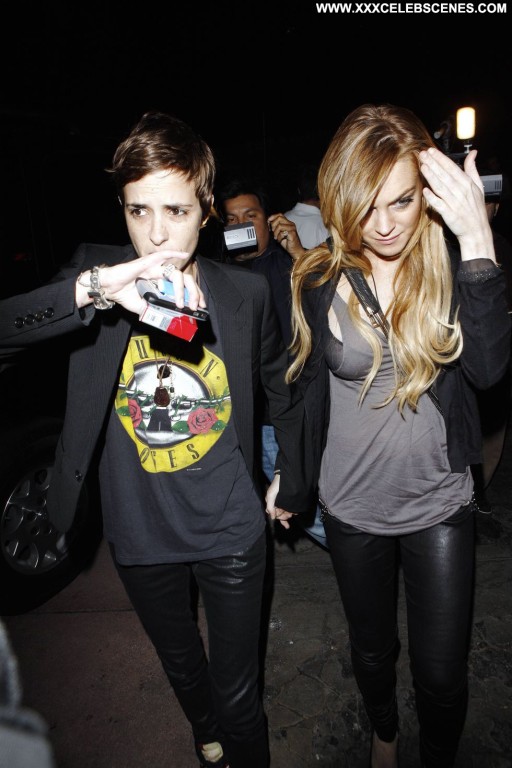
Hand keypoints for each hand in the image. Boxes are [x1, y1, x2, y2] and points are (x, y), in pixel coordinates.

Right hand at [75, 251, 205, 313]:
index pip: (183, 286)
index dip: (194, 294)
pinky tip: (184, 255)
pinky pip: (161, 256)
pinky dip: (173, 254)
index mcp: (162, 284)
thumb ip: (156, 311)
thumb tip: (170, 321)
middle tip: (196, 305)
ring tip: (184, 302)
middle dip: (194, 293)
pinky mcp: (146, 264)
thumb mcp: (144, 308)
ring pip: (176, 274)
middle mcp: (161, 274)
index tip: (200, 305)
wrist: (109, 289)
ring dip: (183, 288)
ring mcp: (154, 268)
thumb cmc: (124, 295)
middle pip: (184, 280)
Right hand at [265, 474, 295, 529]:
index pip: (275, 515)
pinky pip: (290, 508)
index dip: (280, 517)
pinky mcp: (289, 500)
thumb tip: (272, 517)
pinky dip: (292, 511)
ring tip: (293, 513)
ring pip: (285, 512)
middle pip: (280, 514)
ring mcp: (283, 502)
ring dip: (289, 514)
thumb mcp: (270, 495)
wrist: (285, 476)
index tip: (286, 517)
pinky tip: (295, 511)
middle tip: (290, 515)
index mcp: (272, 504)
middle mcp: (277, 504)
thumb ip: (270, 507)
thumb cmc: (276, 485)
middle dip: (285, 516)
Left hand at [268, 214, 305, 260]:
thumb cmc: (287, 242)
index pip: (280, 215)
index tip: (268, 222)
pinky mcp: (292, 234)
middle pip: (279, 218)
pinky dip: (279, 237)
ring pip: (279, 226)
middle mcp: (291, 224)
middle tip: (273, 232)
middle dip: (273, 225)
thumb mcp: (279, 233)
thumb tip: (268, 222)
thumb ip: (276, 227)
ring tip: (276, 238)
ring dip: (275, 233)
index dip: (273, 217)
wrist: (295, 250)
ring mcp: (292, 228)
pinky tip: (280, 240)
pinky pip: (282, 233)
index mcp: (288, 223)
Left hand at [420, 147, 494, 261]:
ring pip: (441, 187)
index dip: (441, 159)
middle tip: (422, 155)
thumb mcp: (479, 186)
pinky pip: (439, 204)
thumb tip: (473, 153)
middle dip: (433, 164)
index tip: (431, 151)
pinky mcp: (449, 214)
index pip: (452, 168)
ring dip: (431, 177)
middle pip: (445, 175)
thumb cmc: (475, 209)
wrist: (476, 230)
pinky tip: (425, 191)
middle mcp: (461, 192)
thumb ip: (473, 169)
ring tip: (422, 167)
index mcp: (467, 184)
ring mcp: (455, 203)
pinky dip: (432, 198)